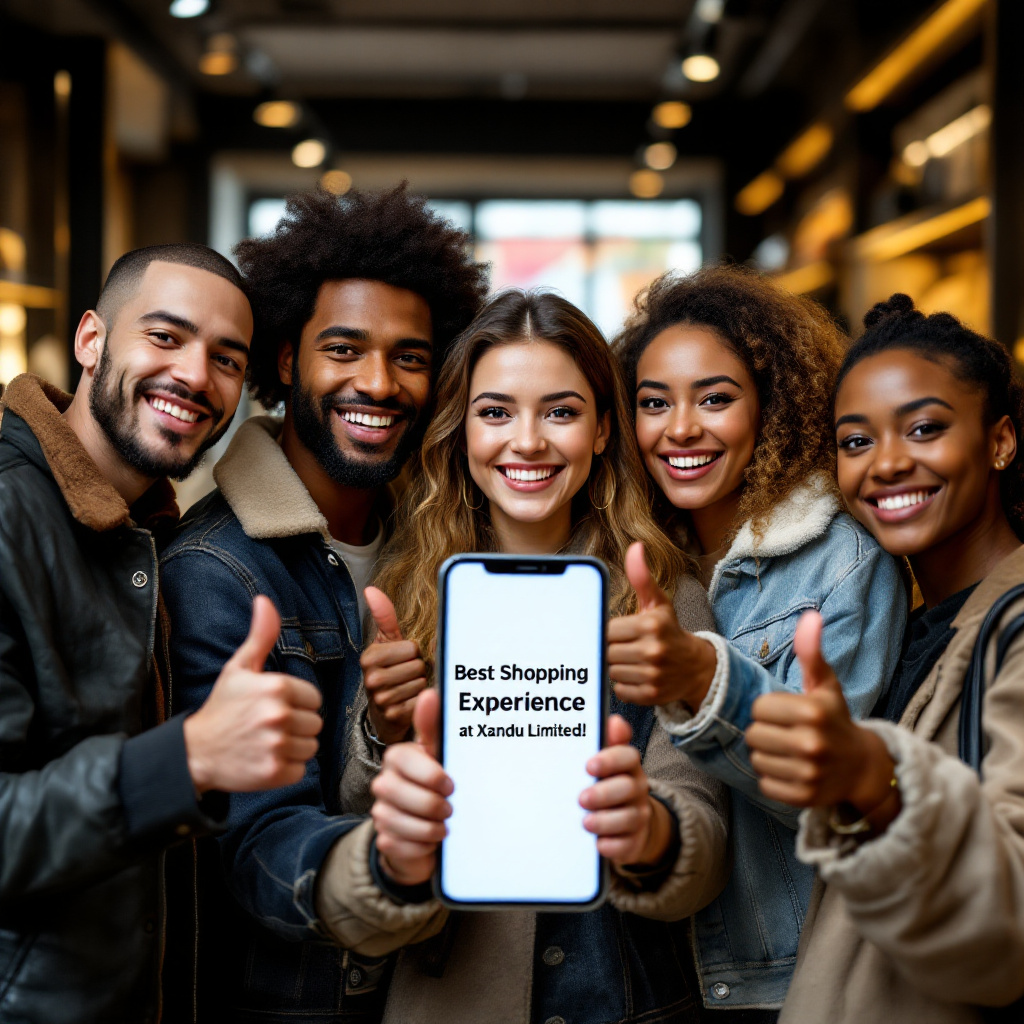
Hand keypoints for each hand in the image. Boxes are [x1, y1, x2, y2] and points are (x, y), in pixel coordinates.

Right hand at [183, 596, 323, 793]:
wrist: (195, 751)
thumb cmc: (222, 707)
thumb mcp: (240, 667)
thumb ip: (261, 636)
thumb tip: (264, 601)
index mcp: (276, 687)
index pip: (314, 698)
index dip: (297, 704)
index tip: (274, 707)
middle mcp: (278, 715)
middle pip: (315, 723)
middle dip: (297, 726)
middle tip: (269, 726)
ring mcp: (276, 745)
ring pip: (311, 747)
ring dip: (294, 747)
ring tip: (267, 742)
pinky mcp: (274, 772)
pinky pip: (301, 769)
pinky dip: (287, 768)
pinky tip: (265, 759)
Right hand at [360, 587, 427, 745]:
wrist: (384, 711)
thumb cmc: (389, 670)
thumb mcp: (387, 642)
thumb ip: (384, 616)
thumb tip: (371, 589)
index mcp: (369, 657)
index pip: (411, 647)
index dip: (413, 652)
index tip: (402, 659)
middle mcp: (371, 678)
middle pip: (417, 666)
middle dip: (417, 670)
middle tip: (406, 675)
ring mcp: (381, 698)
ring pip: (420, 683)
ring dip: (419, 685)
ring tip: (407, 688)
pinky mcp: (392, 716)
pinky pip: (421, 701)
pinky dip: (420, 700)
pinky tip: (409, 702)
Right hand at [371, 689, 452, 885]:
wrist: (430, 826)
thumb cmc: (437, 784)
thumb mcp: (440, 755)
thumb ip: (433, 727)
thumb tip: (429, 694)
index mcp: (397, 758)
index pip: (403, 760)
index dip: (430, 775)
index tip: (450, 784)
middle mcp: (384, 783)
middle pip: (399, 794)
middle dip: (431, 805)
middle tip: (449, 808)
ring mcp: (381, 812)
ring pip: (398, 823)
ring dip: (429, 829)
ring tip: (443, 826)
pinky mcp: (385, 840)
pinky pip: (399, 846)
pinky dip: (421, 847)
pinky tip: (431, 841)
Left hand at [579, 714, 672, 868]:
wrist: (628, 823)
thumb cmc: (607, 784)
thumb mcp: (606, 763)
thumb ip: (608, 741)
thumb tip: (614, 720)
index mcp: (629, 766)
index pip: (628, 757)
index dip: (611, 760)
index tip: (589, 765)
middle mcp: (637, 790)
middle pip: (628, 788)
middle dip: (604, 793)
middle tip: (581, 798)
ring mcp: (637, 816)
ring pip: (628, 818)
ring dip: (606, 821)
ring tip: (585, 822)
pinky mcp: (634, 842)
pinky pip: (627, 846)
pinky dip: (612, 846)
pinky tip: (598, 844)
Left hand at [608, 542, 716, 708]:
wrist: (696, 667)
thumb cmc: (669, 630)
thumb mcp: (657, 603)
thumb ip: (641, 577)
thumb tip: (635, 547)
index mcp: (651, 624)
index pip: (608, 630)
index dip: (611, 632)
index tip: (622, 632)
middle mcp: (653, 650)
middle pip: (607, 652)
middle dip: (613, 649)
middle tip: (627, 647)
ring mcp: (653, 675)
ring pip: (611, 671)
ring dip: (617, 667)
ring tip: (633, 661)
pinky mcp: (651, 695)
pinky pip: (619, 690)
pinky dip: (624, 685)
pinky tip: (637, 675)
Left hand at [746, 611, 897, 824]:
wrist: (862, 767)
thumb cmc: (835, 719)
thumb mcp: (825, 685)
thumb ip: (811, 652)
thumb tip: (810, 616)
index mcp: (813, 712)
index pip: (758, 708)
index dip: (769, 709)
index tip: (788, 713)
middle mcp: (811, 743)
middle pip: (753, 734)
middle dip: (766, 732)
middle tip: (788, 733)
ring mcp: (809, 773)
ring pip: (757, 759)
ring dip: (768, 755)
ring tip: (790, 751)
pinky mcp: (804, 797)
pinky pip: (765, 783)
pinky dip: (773, 778)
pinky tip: (792, 769)